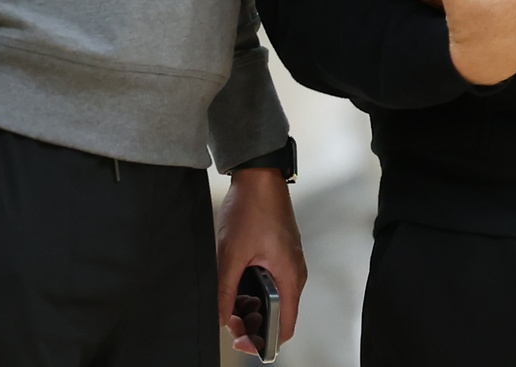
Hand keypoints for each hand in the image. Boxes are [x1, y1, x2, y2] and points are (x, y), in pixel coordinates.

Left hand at [217, 168, 304, 354]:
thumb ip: (226, 289)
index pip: (285, 327)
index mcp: (289, 276)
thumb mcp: (232, 253)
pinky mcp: (280, 254)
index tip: (242, 341)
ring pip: (272, 298)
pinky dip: (253, 289)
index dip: (264, 341)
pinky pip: (270, 282)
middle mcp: (294, 273)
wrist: (259, 174)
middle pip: (278, 314)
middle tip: (227, 318)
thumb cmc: (252, 207)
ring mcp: (288, 262)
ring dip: (250, 305)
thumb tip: (221, 318)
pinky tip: (234, 283)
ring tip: (227, 301)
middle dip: (252, 322)